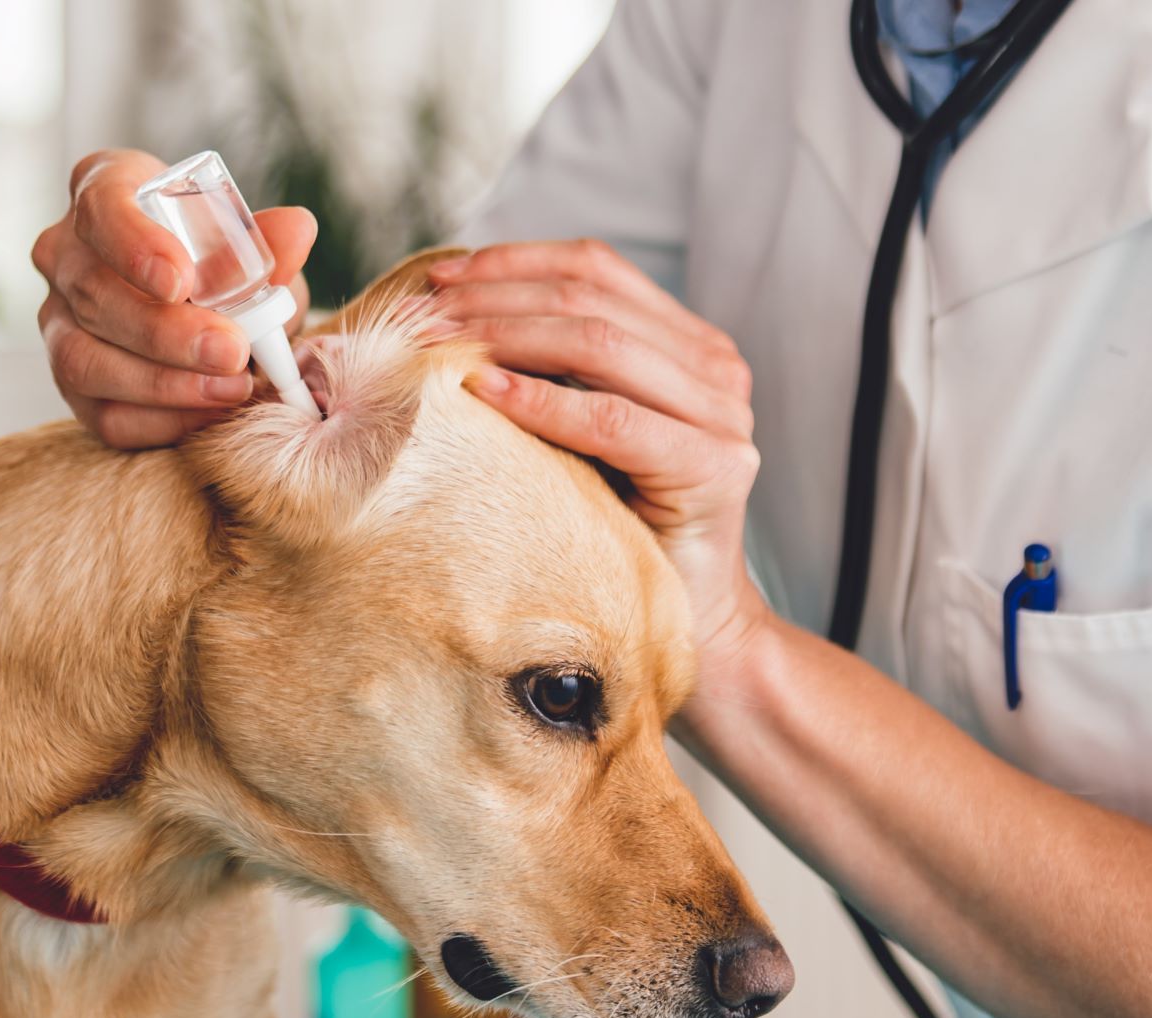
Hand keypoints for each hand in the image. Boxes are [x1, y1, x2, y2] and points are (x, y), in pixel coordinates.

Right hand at [32, 149, 317, 448]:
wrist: (211, 312)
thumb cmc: (221, 262)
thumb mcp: (249, 247)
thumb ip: (267, 244)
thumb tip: (297, 231)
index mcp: (102, 192)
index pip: (100, 208)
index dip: (134, 245)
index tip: (181, 281)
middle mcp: (65, 254)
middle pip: (94, 293)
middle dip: (167, 332)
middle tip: (233, 349)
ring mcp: (57, 321)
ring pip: (85, 359)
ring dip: (164, 383)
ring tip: (232, 387)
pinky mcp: (72, 383)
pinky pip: (101, 412)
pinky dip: (160, 421)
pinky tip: (207, 415)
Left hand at [433, 239, 770, 655]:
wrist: (692, 622)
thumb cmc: (621, 527)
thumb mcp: (583, 430)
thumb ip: (554, 370)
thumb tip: (451, 312)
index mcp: (690, 343)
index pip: (596, 267)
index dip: (514, 261)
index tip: (440, 273)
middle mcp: (717, 366)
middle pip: (591, 297)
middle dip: (497, 296)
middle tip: (427, 311)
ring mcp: (724, 414)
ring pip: (600, 344)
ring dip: (508, 336)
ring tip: (444, 344)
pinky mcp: (717, 466)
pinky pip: (612, 420)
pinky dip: (543, 400)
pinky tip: (486, 391)